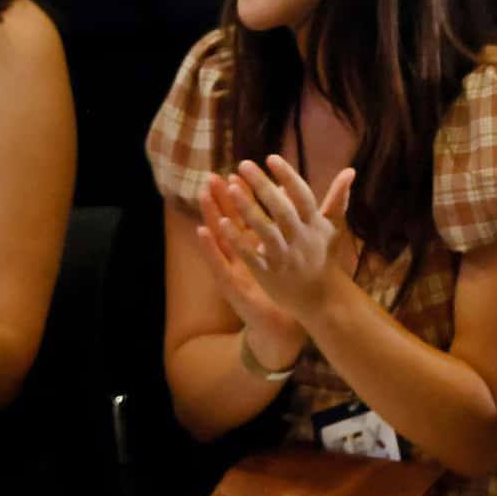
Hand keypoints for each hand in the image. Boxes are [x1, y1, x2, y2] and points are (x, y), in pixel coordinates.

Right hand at [193, 175, 312, 366]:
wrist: (284, 323)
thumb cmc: (287, 286)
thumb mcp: (290, 253)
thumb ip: (291, 225)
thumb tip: (295, 195)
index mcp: (258, 245)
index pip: (249, 215)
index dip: (243, 194)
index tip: (238, 172)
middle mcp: (243, 254)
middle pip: (230, 221)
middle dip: (221, 199)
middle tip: (212, 177)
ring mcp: (235, 267)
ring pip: (220, 237)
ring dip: (210, 216)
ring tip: (202, 195)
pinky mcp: (231, 283)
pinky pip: (218, 262)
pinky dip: (209, 246)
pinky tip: (201, 231)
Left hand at [212, 158, 355, 320]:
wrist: (323, 299)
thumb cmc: (326, 258)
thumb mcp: (334, 228)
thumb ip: (338, 199)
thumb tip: (349, 170)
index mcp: (316, 225)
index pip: (302, 195)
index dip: (288, 175)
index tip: (271, 157)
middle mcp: (301, 239)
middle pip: (281, 209)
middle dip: (262, 185)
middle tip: (244, 164)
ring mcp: (285, 257)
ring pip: (264, 230)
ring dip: (248, 208)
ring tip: (230, 187)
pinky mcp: (269, 274)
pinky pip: (251, 255)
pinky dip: (237, 240)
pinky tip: (222, 223)